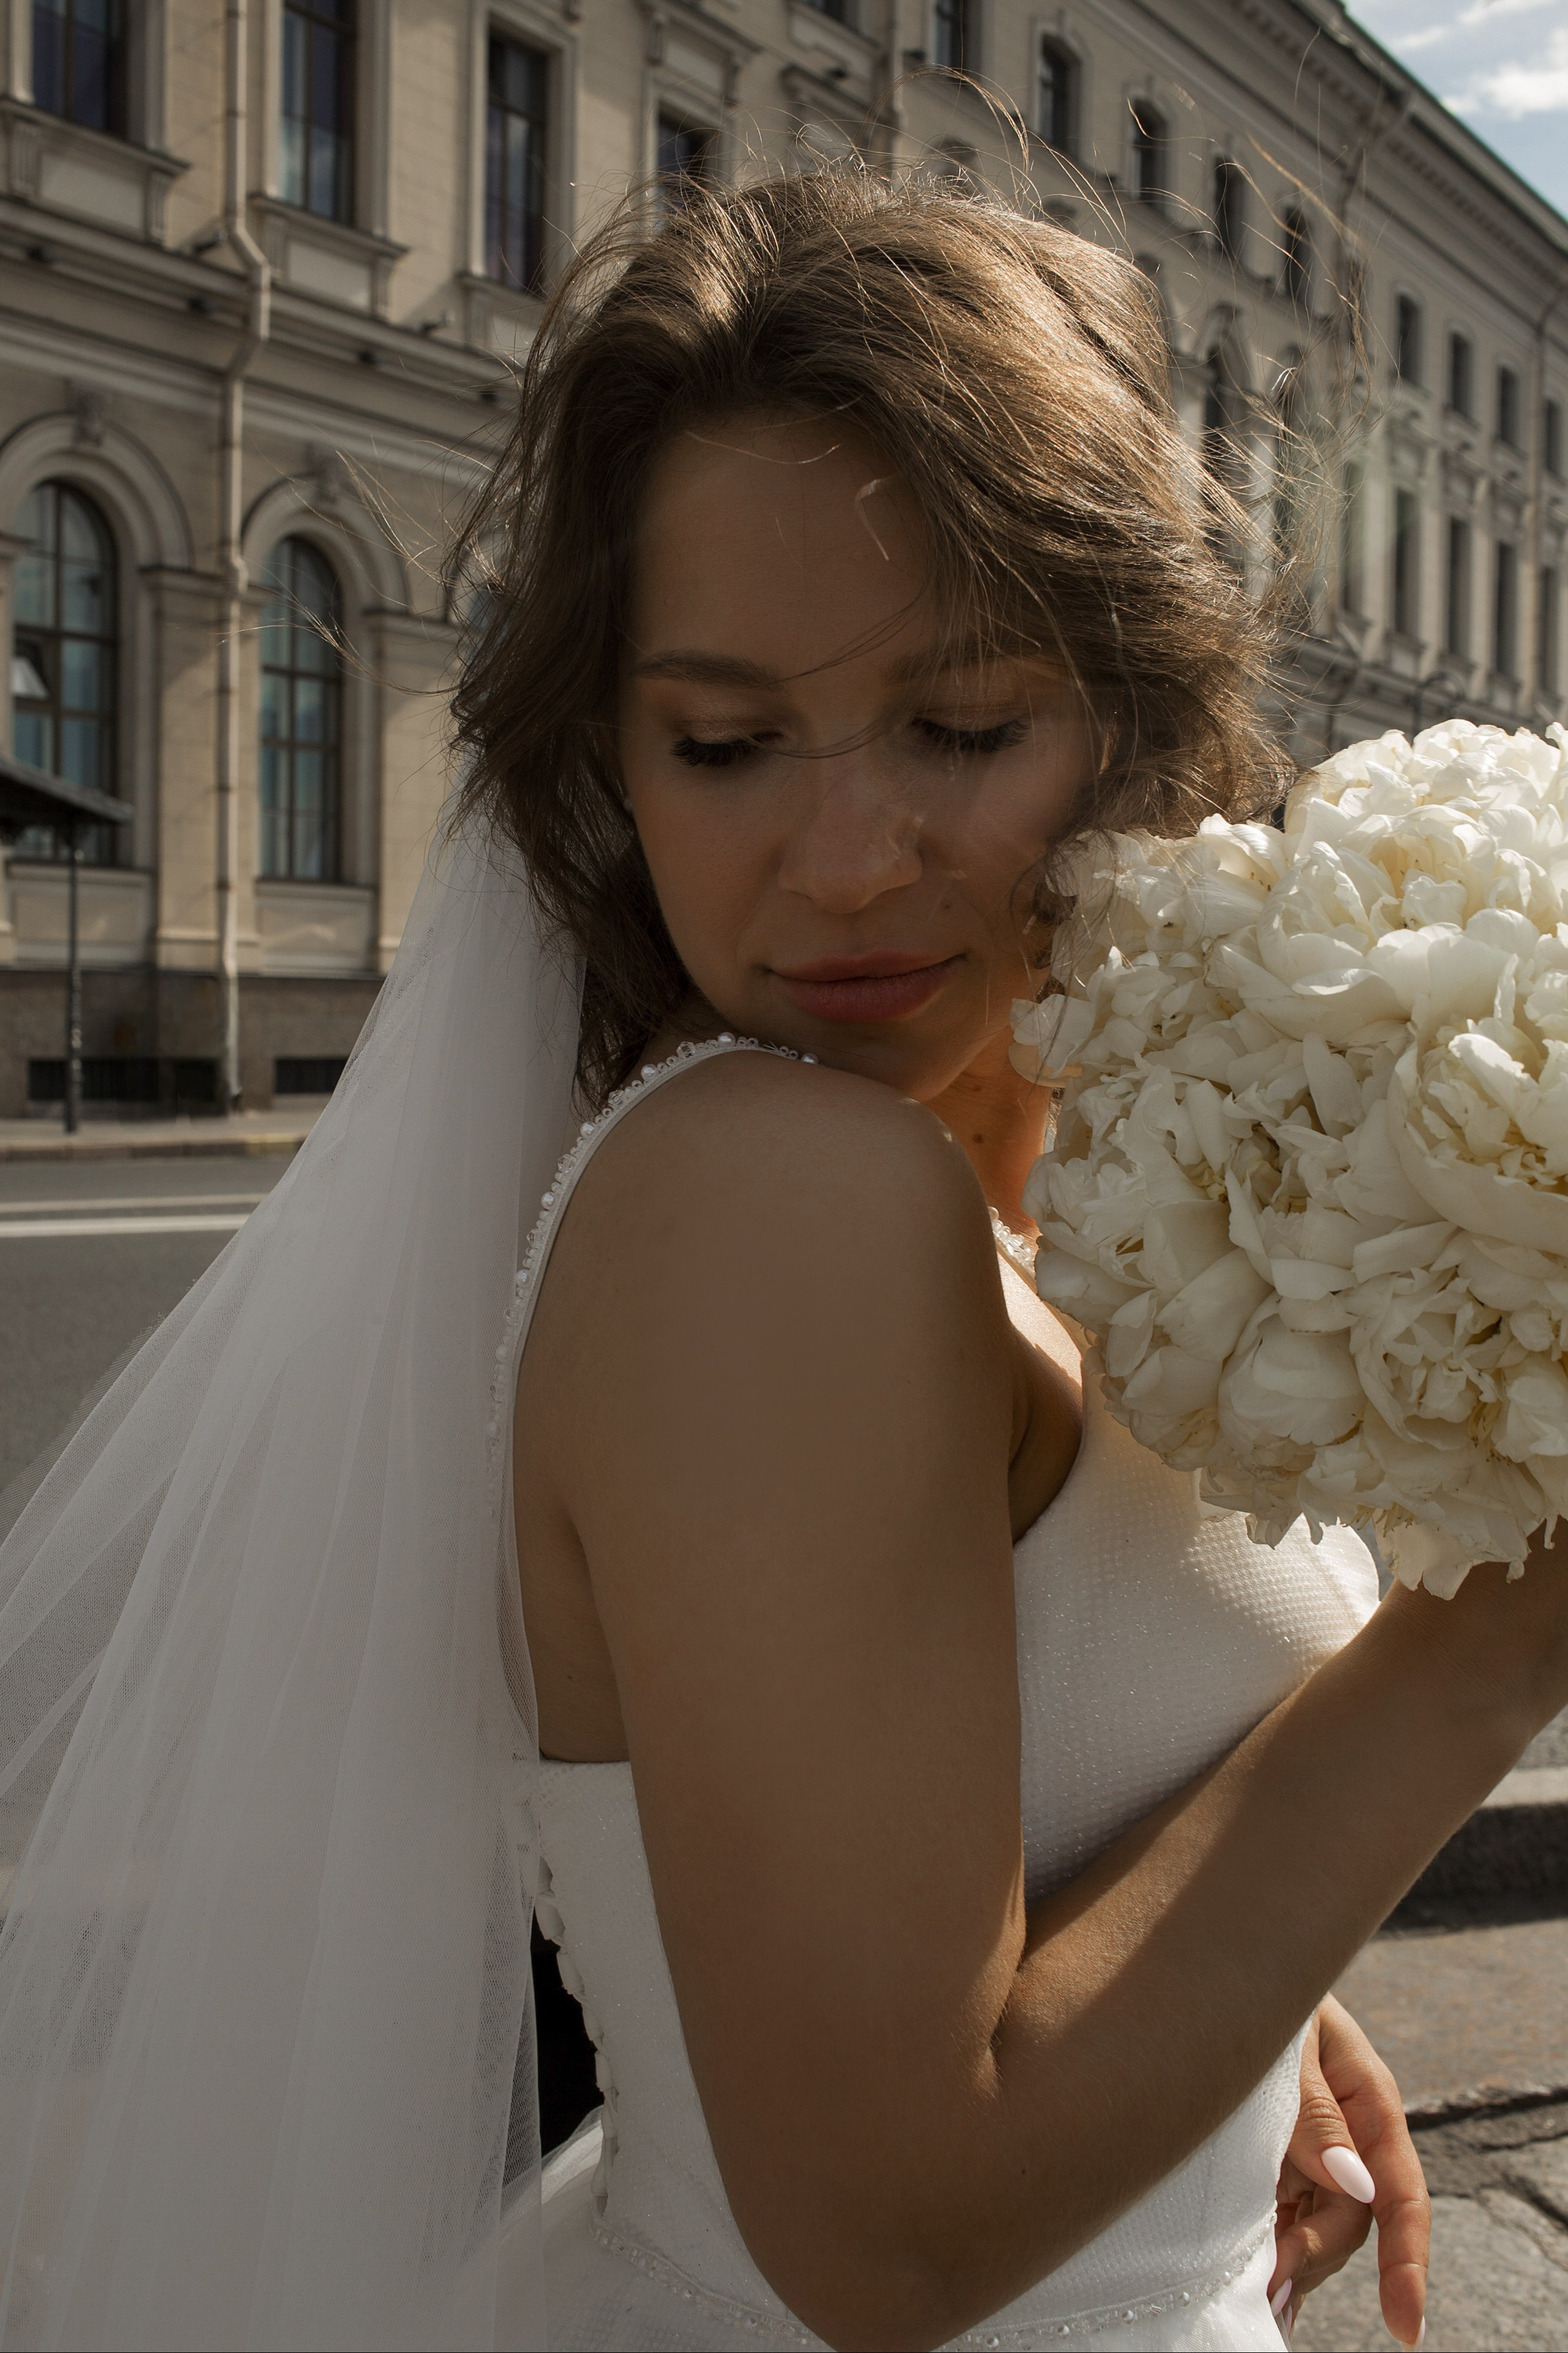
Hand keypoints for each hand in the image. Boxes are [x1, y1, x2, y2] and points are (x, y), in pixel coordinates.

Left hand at [1269, 1995, 1428, 2347]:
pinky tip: (1253, 2284)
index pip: (1400, 2191)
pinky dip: (1270, 2251)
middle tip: (1266, 2288)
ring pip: (1316, 2229)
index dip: (1407, 2261)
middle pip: (1349, 2220)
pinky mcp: (1275, 2160)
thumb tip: (1354, 2185)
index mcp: (1367, 2098)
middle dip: (1316, 2260)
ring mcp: (1309, 2151)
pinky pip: (1281, 2217)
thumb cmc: (1258, 1988)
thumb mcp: (1288, 2039)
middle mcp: (1346, 2134)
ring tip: (1256, 2296)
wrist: (1218, 1965)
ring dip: (1291, 2266)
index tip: (1404, 2329)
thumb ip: (1313, 2110)